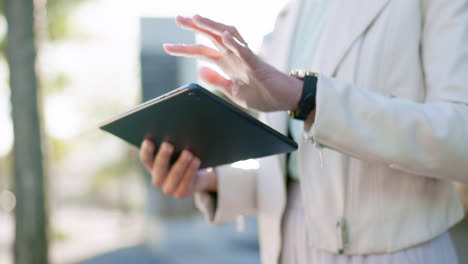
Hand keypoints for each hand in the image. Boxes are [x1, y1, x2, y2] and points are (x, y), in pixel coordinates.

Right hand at [139, 139, 216, 198]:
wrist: (198, 177)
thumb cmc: (184, 157)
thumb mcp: (178, 150)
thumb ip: (174, 142)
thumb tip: (176, 126)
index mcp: (152, 166)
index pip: (145, 159)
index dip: (146, 150)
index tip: (149, 140)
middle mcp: (157, 179)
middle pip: (159, 167)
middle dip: (163, 155)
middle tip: (168, 144)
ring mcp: (168, 188)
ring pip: (174, 175)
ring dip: (181, 163)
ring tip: (188, 152)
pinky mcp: (181, 193)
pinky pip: (186, 181)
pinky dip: (191, 169)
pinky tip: (196, 160)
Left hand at [164, 14, 303, 111]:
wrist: (284, 100)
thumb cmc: (261, 94)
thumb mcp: (232, 91)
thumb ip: (217, 80)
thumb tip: (199, 70)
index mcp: (227, 64)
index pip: (202, 52)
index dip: (185, 49)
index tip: (167, 46)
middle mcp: (234, 57)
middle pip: (211, 38)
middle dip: (195, 27)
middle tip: (178, 18)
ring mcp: (246, 59)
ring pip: (227, 37)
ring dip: (212, 27)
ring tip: (197, 18)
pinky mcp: (258, 66)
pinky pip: (246, 52)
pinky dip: (235, 44)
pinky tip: (224, 36)